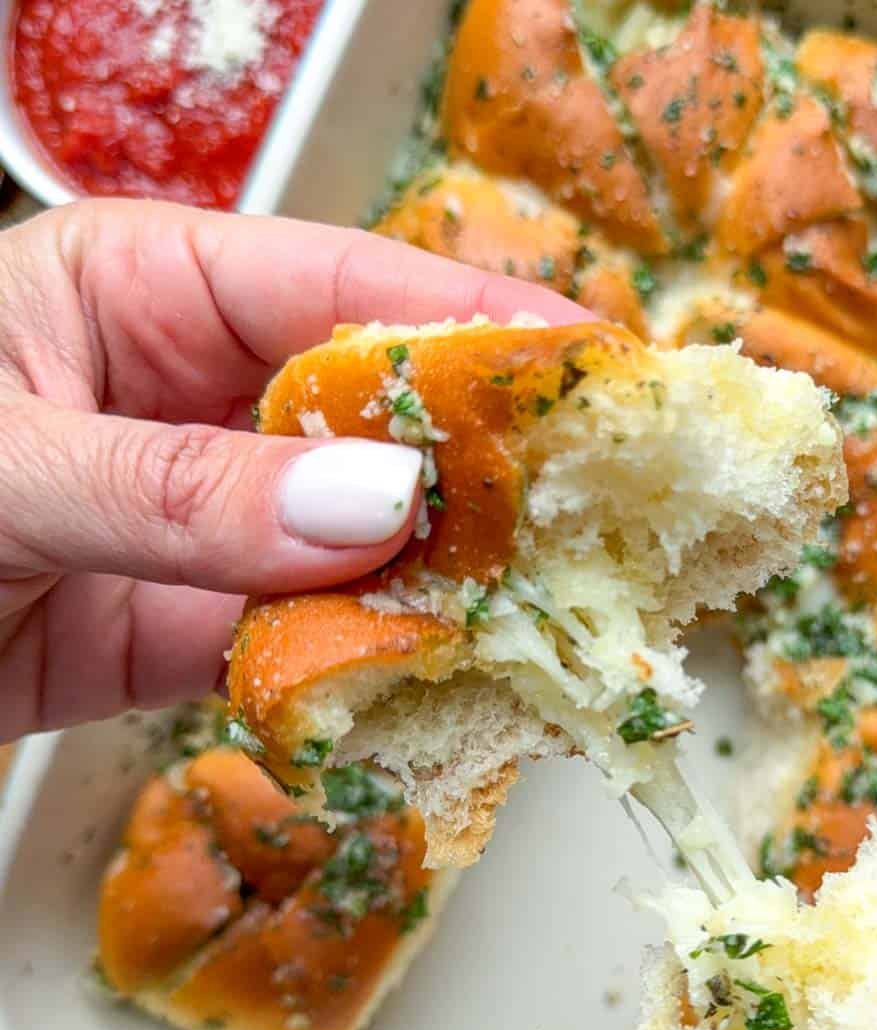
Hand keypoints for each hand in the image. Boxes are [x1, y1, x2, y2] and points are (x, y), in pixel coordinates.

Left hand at [0, 198, 580, 738]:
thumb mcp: (6, 465)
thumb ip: (181, 490)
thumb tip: (369, 508)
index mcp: (143, 292)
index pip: (344, 291)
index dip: (474, 325)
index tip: (586, 365)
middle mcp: (189, 398)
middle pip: (372, 421)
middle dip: (482, 462)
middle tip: (599, 499)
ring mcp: (197, 520)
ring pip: (352, 543)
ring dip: (441, 578)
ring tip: (548, 600)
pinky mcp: (181, 629)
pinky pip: (298, 642)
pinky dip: (366, 667)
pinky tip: (440, 674)